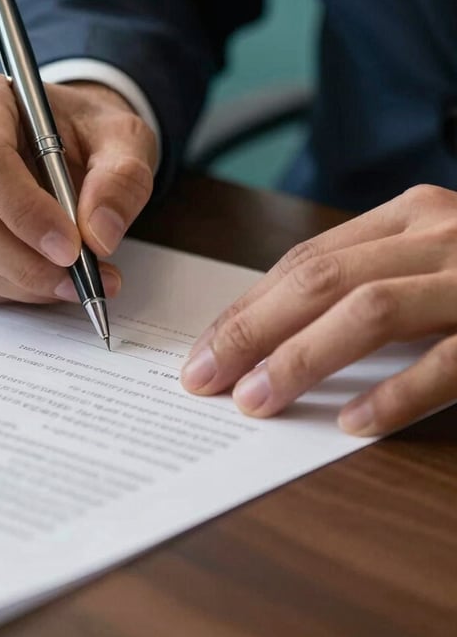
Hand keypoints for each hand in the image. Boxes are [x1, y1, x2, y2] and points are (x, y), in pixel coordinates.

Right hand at [0, 74, 157, 303]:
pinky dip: (13, 290)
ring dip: (24, 283)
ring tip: (79, 282)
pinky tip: (51, 280)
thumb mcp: (124, 139)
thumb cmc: (87, 132)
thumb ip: (121, 179)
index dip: (25, 211)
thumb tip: (99, 235)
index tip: (72, 246)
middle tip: (83, 277)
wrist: (66, 141)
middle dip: (27, 261)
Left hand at [181, 185, 456, 435]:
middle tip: (205, 377)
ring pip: (368, 310)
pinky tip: (350, 421)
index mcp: (411, 216)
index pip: (307, 258)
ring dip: (301, 358)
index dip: (249, 306)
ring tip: (254, 401)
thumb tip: (285, 332)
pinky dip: (393, 393)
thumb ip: (375, 276)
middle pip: (321, 279)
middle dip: (252, 330)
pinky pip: (445, 362)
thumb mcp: (438, 255)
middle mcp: (438, 234)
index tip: (205, 348)